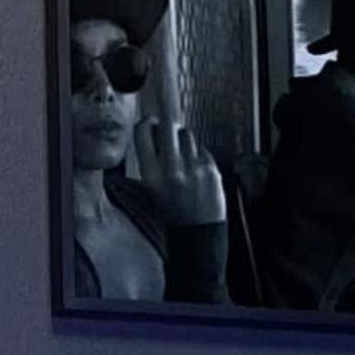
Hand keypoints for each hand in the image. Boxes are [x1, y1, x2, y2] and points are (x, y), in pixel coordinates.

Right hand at [126, 110, 222, 227]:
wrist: (198, 233)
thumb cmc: (173, 211)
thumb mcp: (153, 188)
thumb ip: (152, 161)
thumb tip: (155, 129)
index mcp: (151, 174)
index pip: (143, 133)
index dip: (146, 123)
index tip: (150, 121)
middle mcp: (171, 169)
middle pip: (167, 125)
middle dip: (166, 121)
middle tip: (167, 124)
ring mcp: (193, 168)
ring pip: (187, 134)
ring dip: (184, 140)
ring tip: (185, 157)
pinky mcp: (211, 169)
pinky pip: (202, 149)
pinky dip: (199, 155)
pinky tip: (197, 171)